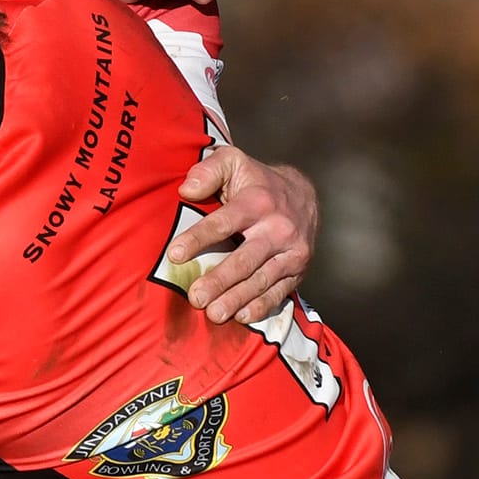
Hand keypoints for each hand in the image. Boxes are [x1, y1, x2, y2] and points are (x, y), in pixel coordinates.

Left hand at [167, 148, 317, 323]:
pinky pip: (279, 291)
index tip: (175, 255)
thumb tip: (187, 189)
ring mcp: (291, 252)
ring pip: (261, 279)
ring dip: (236, 298)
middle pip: (244, 259)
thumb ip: (208, 170)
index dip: (198, 238)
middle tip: (195, 298)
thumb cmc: (255, 181)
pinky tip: (241, 317)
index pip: (223, 223)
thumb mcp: (232, 161)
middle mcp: (277, 228)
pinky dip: (260, 306)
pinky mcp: (298, 269)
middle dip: (219, 280)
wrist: (303, 195)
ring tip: (213, 314)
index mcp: (257, 202)